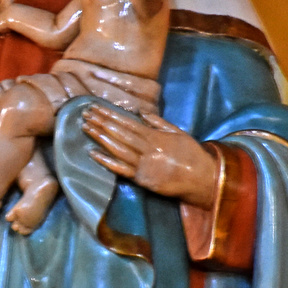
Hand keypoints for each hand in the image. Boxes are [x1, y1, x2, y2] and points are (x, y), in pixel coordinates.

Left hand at [80, 107, 217, 207]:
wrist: (203, 179)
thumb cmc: (191, 155)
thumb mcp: (178, 133)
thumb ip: (159, 123)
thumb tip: (142, 113)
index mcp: (155, 136)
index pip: (128, 122)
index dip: (110, 114)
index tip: (97, 107)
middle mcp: (148, 149)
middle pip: (119, 133)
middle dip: (101, 122)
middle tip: (85, 113)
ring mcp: (144, 165)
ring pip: (117, 148)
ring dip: (100, 137)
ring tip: (85, 127)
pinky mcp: (142, 180)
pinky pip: (121, 170)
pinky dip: (106, 162)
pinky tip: (93, 154)